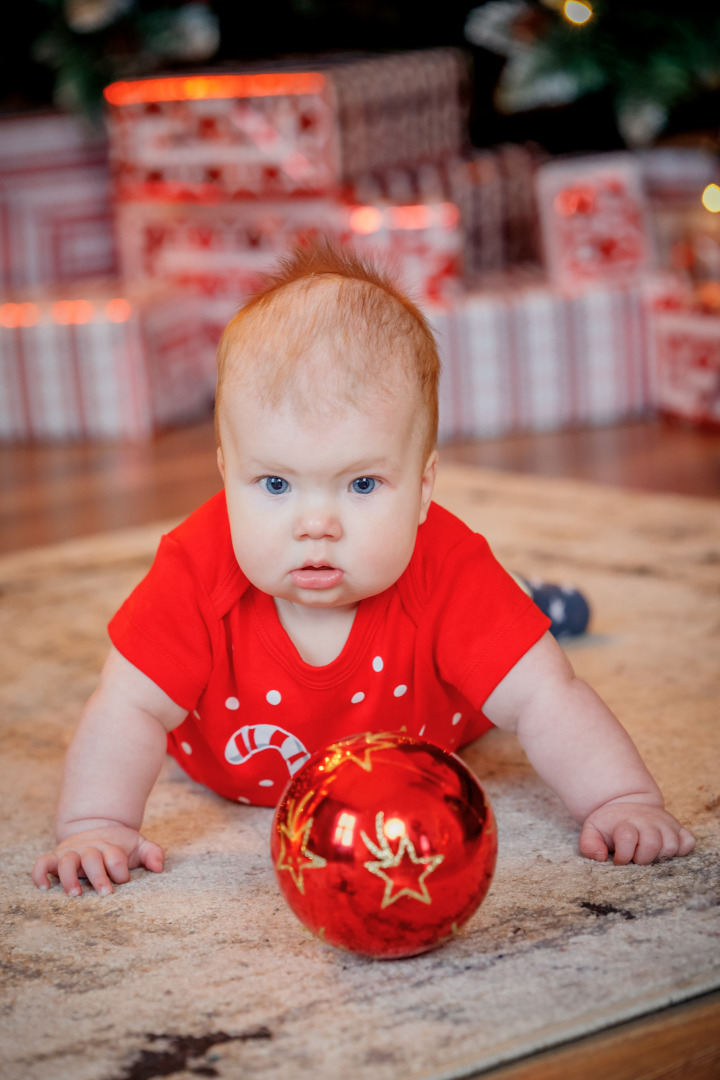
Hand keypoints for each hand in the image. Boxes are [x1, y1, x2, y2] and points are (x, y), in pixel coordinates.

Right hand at [32, 825, 164, 895]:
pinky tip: (45, 888)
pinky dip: (40, 873)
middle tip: (107, 893)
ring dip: (69, 877)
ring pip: (65, 862)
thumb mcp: (138, 845)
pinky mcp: (55, 857)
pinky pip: (42, 863)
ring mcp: (71, 852)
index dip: (120, 870)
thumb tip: (159, 867)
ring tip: (75, 894)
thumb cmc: (119, 845)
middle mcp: (89, 849)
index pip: (115, 857)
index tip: (124, 879)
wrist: (98, 827)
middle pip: (91, 859)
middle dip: (98, 876)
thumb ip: (152, 853)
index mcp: (110, 846)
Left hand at [579, 800, 694, 864]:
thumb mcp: (592, 830)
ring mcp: (664, 824)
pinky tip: (666, 851)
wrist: (627, 805)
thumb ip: (589, 845)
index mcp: (625, 822)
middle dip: (642, 858)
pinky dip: (682, 849)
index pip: (627, 837)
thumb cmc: (609, 825)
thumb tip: (600, 857)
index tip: (618, 861)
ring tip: (648, 854)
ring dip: (660, 856)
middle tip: (636, 858)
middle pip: (652, 844)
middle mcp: (647, 821)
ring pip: (671, 845)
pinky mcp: (678, 828)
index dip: (623, 855)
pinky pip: (688, 841)